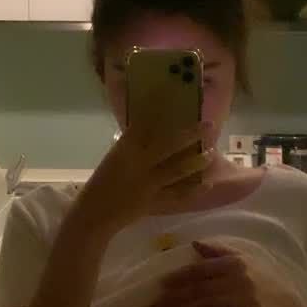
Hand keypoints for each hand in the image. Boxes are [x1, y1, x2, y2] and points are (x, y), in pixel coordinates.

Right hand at [76, 110, 215, 237]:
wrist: (95, 213)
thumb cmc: (104, 180)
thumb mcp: (115, 157)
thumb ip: (133, 143)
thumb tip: (154, 126)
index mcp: (125, 150)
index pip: (143, 124)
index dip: (158, 107)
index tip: (173, 94)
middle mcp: (138, 165)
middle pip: (168, 146)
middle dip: (190, 135)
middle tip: (209, 126)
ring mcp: (148, 185)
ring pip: (177, 171)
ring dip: (196, 162)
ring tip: (211, 153)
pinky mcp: (154, 203)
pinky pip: (178, 196)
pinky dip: (193, 190)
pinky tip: (207, 183)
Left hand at [156, 239, 306, 306]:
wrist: (291, 306)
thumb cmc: (265, 280)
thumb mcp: (246, 260)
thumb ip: (220, 251)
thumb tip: (195, 243)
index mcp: (236, 263)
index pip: (202, 269)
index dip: (180, 276)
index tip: (162, 281)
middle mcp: (240, 279)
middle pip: (202, 288)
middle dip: (178, 295)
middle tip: (159, 300)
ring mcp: (247, 299)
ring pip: (211, 305)